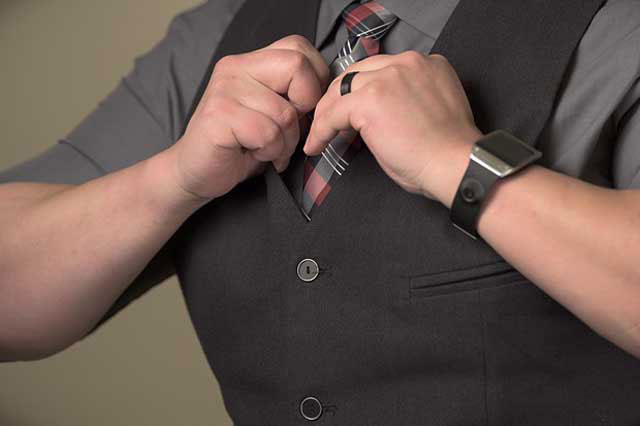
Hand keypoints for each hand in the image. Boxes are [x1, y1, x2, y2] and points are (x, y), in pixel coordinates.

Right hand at [167, 35, 329, 201]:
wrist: (194, 172)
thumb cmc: (238, 145)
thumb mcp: (271, 112)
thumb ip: (293, 95)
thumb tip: (328, 95)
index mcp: (250, 62)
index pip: (299, 48)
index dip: (314, 81)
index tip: (304, 109)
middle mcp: (235, 68)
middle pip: (297, 68)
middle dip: (304, 107)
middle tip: (288, 130)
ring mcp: (225, 90)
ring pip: (285, 112)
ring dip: (285, 142)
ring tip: (267, 149)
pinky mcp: (219, 116)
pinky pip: (268, 134)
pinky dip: (270, 152)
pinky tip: (256, 155)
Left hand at [303, 51, 482, 206]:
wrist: (457, 163)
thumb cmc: (448, 151)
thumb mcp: (429, 110)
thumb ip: (405, 100)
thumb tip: (375, 117)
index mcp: (426, 64)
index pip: (379, 70)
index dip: (360, 90)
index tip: (350, 110)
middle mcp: (407, 63)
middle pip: (356, 73)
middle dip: (338, 98)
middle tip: (327, 121)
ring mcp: (387, 78)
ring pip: (340, 90)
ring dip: (326, 114)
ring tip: (319, 136)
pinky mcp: (370, 100)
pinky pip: (333, 113)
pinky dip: (321, 130)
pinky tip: (317, 145)